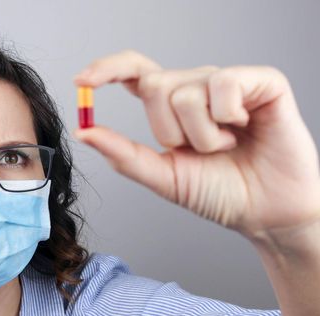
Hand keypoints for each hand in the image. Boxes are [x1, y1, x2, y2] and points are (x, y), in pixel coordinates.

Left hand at [73, 50, 319, 242]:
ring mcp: (228, 82)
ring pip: (186, 92)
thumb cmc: (219, 193)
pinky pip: (224, 84)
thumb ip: (123, 153)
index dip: (107, 68)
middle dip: (168, 131)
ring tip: (225, 146)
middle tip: (197, 150)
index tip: (82, 81)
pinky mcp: (262, 82)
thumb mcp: (162, 176)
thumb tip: (84, 131)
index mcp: (171, 104)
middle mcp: (196, 86)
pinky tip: (245, 129)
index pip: (134, 71)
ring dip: (202, 136)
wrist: (265, 214)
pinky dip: (227, 117)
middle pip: (153, 85)